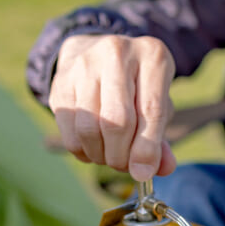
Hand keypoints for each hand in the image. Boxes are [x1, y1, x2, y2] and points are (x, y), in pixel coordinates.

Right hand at [49, 34, 176, 181]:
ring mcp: (85, 64)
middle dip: (121, 155)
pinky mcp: (61, 81)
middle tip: (124, 165)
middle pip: (117, 121)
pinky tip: (92, 148)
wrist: (95, 52)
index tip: (143, 173)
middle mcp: (117, 53)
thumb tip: (164, 169)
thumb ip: (161, 138)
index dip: (147, 148)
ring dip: (100, 155)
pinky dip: (82, 150)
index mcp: (152, 56)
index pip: (152, 110)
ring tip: (109, 156)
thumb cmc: (135, 85)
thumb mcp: (157, 102)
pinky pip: (69, 130)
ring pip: (89, 128)